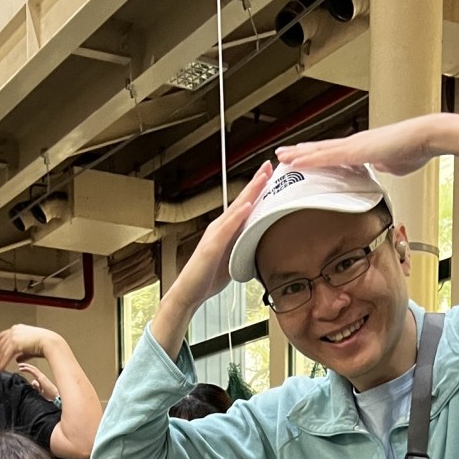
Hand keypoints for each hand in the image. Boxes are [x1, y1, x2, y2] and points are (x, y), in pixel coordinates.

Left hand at [0, 325, 54, 371]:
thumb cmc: (44, 344)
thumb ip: (22, 353)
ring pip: (2, 350)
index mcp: (17, 329)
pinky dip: (2, 363)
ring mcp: (14, 336)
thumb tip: (17, 360)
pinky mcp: (15, 343)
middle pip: (0, 344)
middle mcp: (14, 331)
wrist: (49, 343)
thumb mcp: (30, 348)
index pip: (3, 335)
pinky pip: (6, 355)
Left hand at [17, 362, 56, 398]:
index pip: (33, 371)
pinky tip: (23, 368)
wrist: (55, 397)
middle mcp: (41, 376)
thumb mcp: (40, 390)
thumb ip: (36, 386)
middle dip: (26, 365)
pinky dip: (28, 369)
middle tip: (19, 364)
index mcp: (41, 378)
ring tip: (20, 365)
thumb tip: (32, 382)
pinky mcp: (41, 378)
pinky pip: (34, 371)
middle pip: (33, 368)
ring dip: (26, 366)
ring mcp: (42, 376)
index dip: (27, 369)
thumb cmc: (49, 395)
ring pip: (33, 368)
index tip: (21, 368)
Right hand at [167, 163, 274, 308]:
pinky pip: (227, 229)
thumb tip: (260, 242)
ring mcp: (215, 235)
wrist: (188, 293)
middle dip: (256, 182)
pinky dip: (237, 216)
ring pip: (235, 209)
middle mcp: (220, 227)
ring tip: (262, 178)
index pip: (245, 206)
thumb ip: (244, 246)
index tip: (270, 175)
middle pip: (241, 201)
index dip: (257, 190)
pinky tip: (247, 206)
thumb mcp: (233, 259)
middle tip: (269, 165)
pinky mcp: (211, 247)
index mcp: (227, 230)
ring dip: (250, 193)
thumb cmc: (207, 277)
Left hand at [278, 115, 440, 177]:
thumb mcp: (394, 164)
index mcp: (362, 148)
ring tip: (282, 157)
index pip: (333, 153)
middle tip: (283, 155)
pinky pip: (327, 157)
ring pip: (319, 151)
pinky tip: (296, 161)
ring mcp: (353, 146)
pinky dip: (310, 159)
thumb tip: (379, 169)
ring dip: (299, 155)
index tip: (304, 158)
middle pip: (321, 149)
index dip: (317, 156)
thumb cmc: (414, 150)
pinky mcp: (355, 151)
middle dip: (301, 153)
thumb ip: (383, 166)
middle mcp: (354, 144)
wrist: (424, 138)